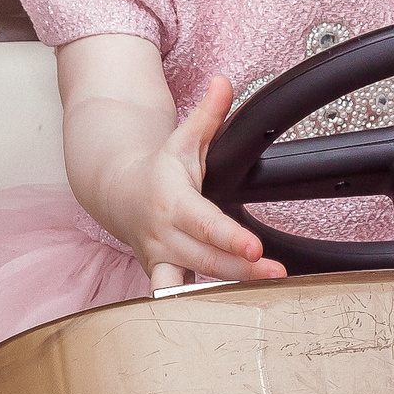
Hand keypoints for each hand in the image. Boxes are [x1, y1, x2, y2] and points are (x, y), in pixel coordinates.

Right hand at [92, 76, 286, 286]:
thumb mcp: (183, 139)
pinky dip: (200, 306)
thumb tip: (225, 82)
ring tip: (265, 294)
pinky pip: (179, 295)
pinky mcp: (162, 275)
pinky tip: (231, 311)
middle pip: (206, 258)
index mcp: (173, 201)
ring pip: (192, 282)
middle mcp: (164, 235)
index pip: (204, 223)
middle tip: (276, 274)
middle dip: (241, 270)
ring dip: (227, 292)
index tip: (254, 247)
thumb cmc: (159, 170)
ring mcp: (161, 259)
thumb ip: (208, 114)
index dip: (229, 238)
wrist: (117, 194)